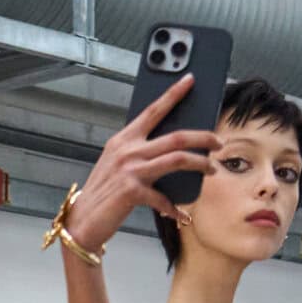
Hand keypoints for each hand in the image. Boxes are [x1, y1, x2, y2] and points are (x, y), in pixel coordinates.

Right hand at [63, 73, 220, 252]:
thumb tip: (173, 152)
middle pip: (176, 136)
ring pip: (178, 159)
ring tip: (211, 169)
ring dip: (201, 164)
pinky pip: (164, 198)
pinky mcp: (132, 191)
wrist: (83, 222)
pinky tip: (182, 215)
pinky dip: (175, 208)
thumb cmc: (103, 193)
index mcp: (123, 139)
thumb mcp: (118, 165)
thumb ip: (140, 154)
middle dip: (203, 137)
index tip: (189, 80)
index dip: (173, 94)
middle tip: (218, 142)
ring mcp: (130, 170)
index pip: (153, 110)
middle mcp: (127, 151)